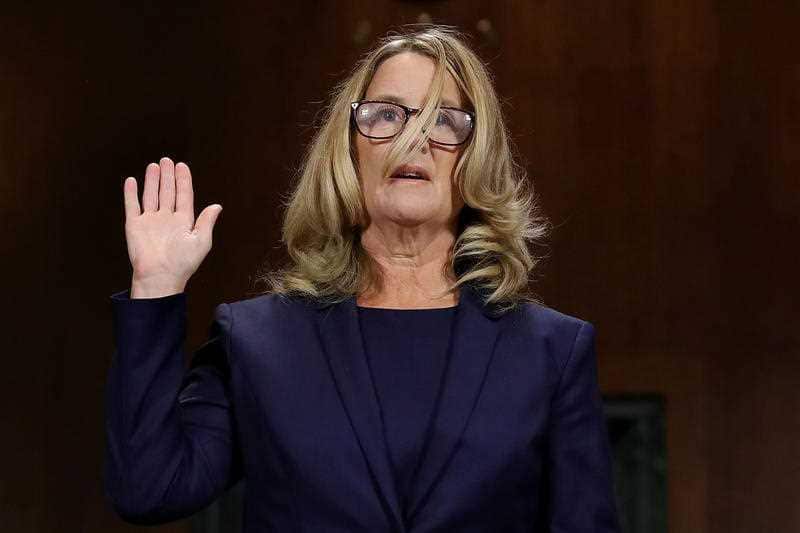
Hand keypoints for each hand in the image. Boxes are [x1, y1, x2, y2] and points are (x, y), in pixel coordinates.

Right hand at [123, 157, 221, 296]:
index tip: (182, 166)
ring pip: (151, 195)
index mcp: (183, 222)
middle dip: (168, 176)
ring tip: (154, 166)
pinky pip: (132, 205)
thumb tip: (217, 206)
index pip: (184, 196)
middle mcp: (166, 219)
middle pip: (168, 192)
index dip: (184, 181)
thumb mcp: (201, 241)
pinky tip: (132, 181)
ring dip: (152, 181)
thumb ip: (206, 221)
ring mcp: (150, 221)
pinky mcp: (134, 225)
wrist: (159, 277)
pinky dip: (131, 193)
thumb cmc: (182, 263)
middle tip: (167, 160)